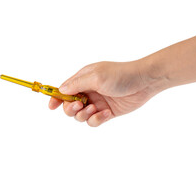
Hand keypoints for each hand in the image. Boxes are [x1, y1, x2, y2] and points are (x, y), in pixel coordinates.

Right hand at [48, 60, 167, 126]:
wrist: (144, 82)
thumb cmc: (120, 75)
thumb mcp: (96, 77)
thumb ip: (77, 84)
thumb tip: (61, 91)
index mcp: (83, 78)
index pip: (64, 89)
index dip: (56, 98)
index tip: (51, 106)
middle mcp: (88, 90)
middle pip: (70, 105)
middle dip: (71, 108)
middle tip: (80, 105)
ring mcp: (97, 102)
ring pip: (81, 115)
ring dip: (85, 115)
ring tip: (95, 109)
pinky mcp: (106, 112)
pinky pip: (94, 121)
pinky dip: (97, 119)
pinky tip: (106, 113)